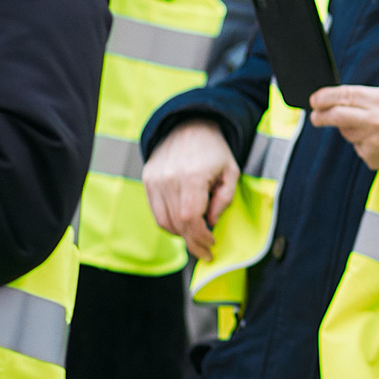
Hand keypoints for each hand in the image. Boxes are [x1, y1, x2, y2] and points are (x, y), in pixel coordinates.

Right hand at [144, 119, 238, 260]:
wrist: (188, 126)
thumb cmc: (214, 151)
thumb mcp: (231, 172)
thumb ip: (224, 200)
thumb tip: (211, 223)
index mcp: (192, 176)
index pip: (190, 219)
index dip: (201, 237)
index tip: (212, 244)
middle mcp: (169, 179)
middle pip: (176, 224)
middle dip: (193, 243)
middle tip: (205, 252)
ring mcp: (155, 180)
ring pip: (163, 222)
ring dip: (181, 235)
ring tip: (196, 237)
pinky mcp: (148, 181)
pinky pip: (156, 212)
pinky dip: (169, 223)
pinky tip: (183, 225)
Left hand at [308, 84, 378, 173]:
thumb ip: (368, 94)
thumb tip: (340, 97)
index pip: (345, 95)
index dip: (325, 97)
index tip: (314, 100)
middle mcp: (376, 120)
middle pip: (337, 116)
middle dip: (321, 115)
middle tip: (315, 116)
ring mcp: (373, 140)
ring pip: (347, 133)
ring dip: (350, 129)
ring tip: (369, 128)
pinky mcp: (372, 157)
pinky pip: (358, 147)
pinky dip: (363, 143)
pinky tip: (378, 141)